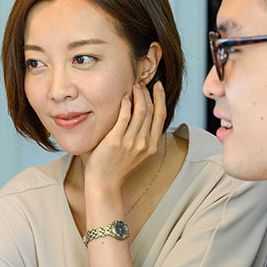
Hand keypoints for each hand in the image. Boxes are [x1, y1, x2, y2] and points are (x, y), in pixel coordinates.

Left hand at [84, 81, 167, 196]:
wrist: (104, 184)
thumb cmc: (116, 168)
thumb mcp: (136, 154)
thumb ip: (139, 137)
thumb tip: (138, 118)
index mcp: (152, 146)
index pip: (161, 116)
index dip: (160, 99)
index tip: (158, 87)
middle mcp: (145, 143)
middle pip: (151, 111)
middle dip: (148, 93)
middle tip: (142, 83)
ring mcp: (131, 142)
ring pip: (140, 111)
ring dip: (138, 95)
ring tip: (134, 86)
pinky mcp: (116, 141)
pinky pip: (124, 117)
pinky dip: (126, 105)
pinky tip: (124, 97)